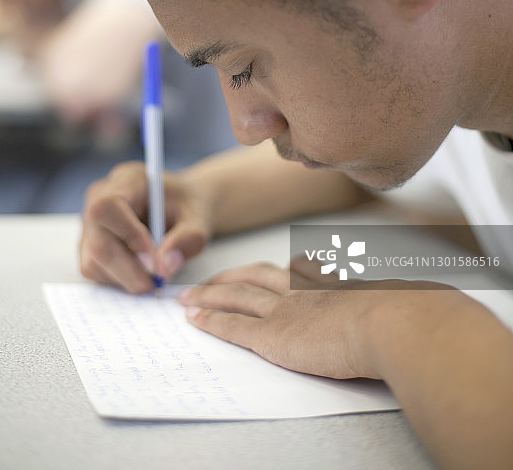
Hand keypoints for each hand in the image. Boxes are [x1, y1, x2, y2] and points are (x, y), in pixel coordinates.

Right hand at [80, 161, 212, 292]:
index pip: (108, 207)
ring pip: (93, 260)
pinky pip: (94, 270)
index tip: (155, 260)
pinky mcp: (88, 245)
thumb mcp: (199, 218)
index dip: (128, 236)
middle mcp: (99, 198)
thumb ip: (188, 238)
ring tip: (154, 277)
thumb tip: (164, 266)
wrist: (180, 208)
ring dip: (125, 278)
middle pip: (98, 240)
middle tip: (157, 282)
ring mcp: (90, 222)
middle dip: (129, 268)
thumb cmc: (187, 208)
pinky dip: (119, 280)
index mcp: (127, 179)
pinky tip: (140, 272)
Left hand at [177, 256, 442, 379]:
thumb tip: (419, 298)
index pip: (289, 271)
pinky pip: (233, 327)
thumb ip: (394, 298)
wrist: (396, 323)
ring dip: (208, 296)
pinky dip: (211, 321)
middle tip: (207, 282)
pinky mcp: (274, 336)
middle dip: (227, 279)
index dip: (266, 272)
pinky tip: (194, 319)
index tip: (254, 272)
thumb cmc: (408, 315)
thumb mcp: (400, 299)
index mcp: (329, 282)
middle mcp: (301, 290)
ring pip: (235, 298)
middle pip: (253, 277)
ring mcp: (285, 310)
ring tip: (188, 298)